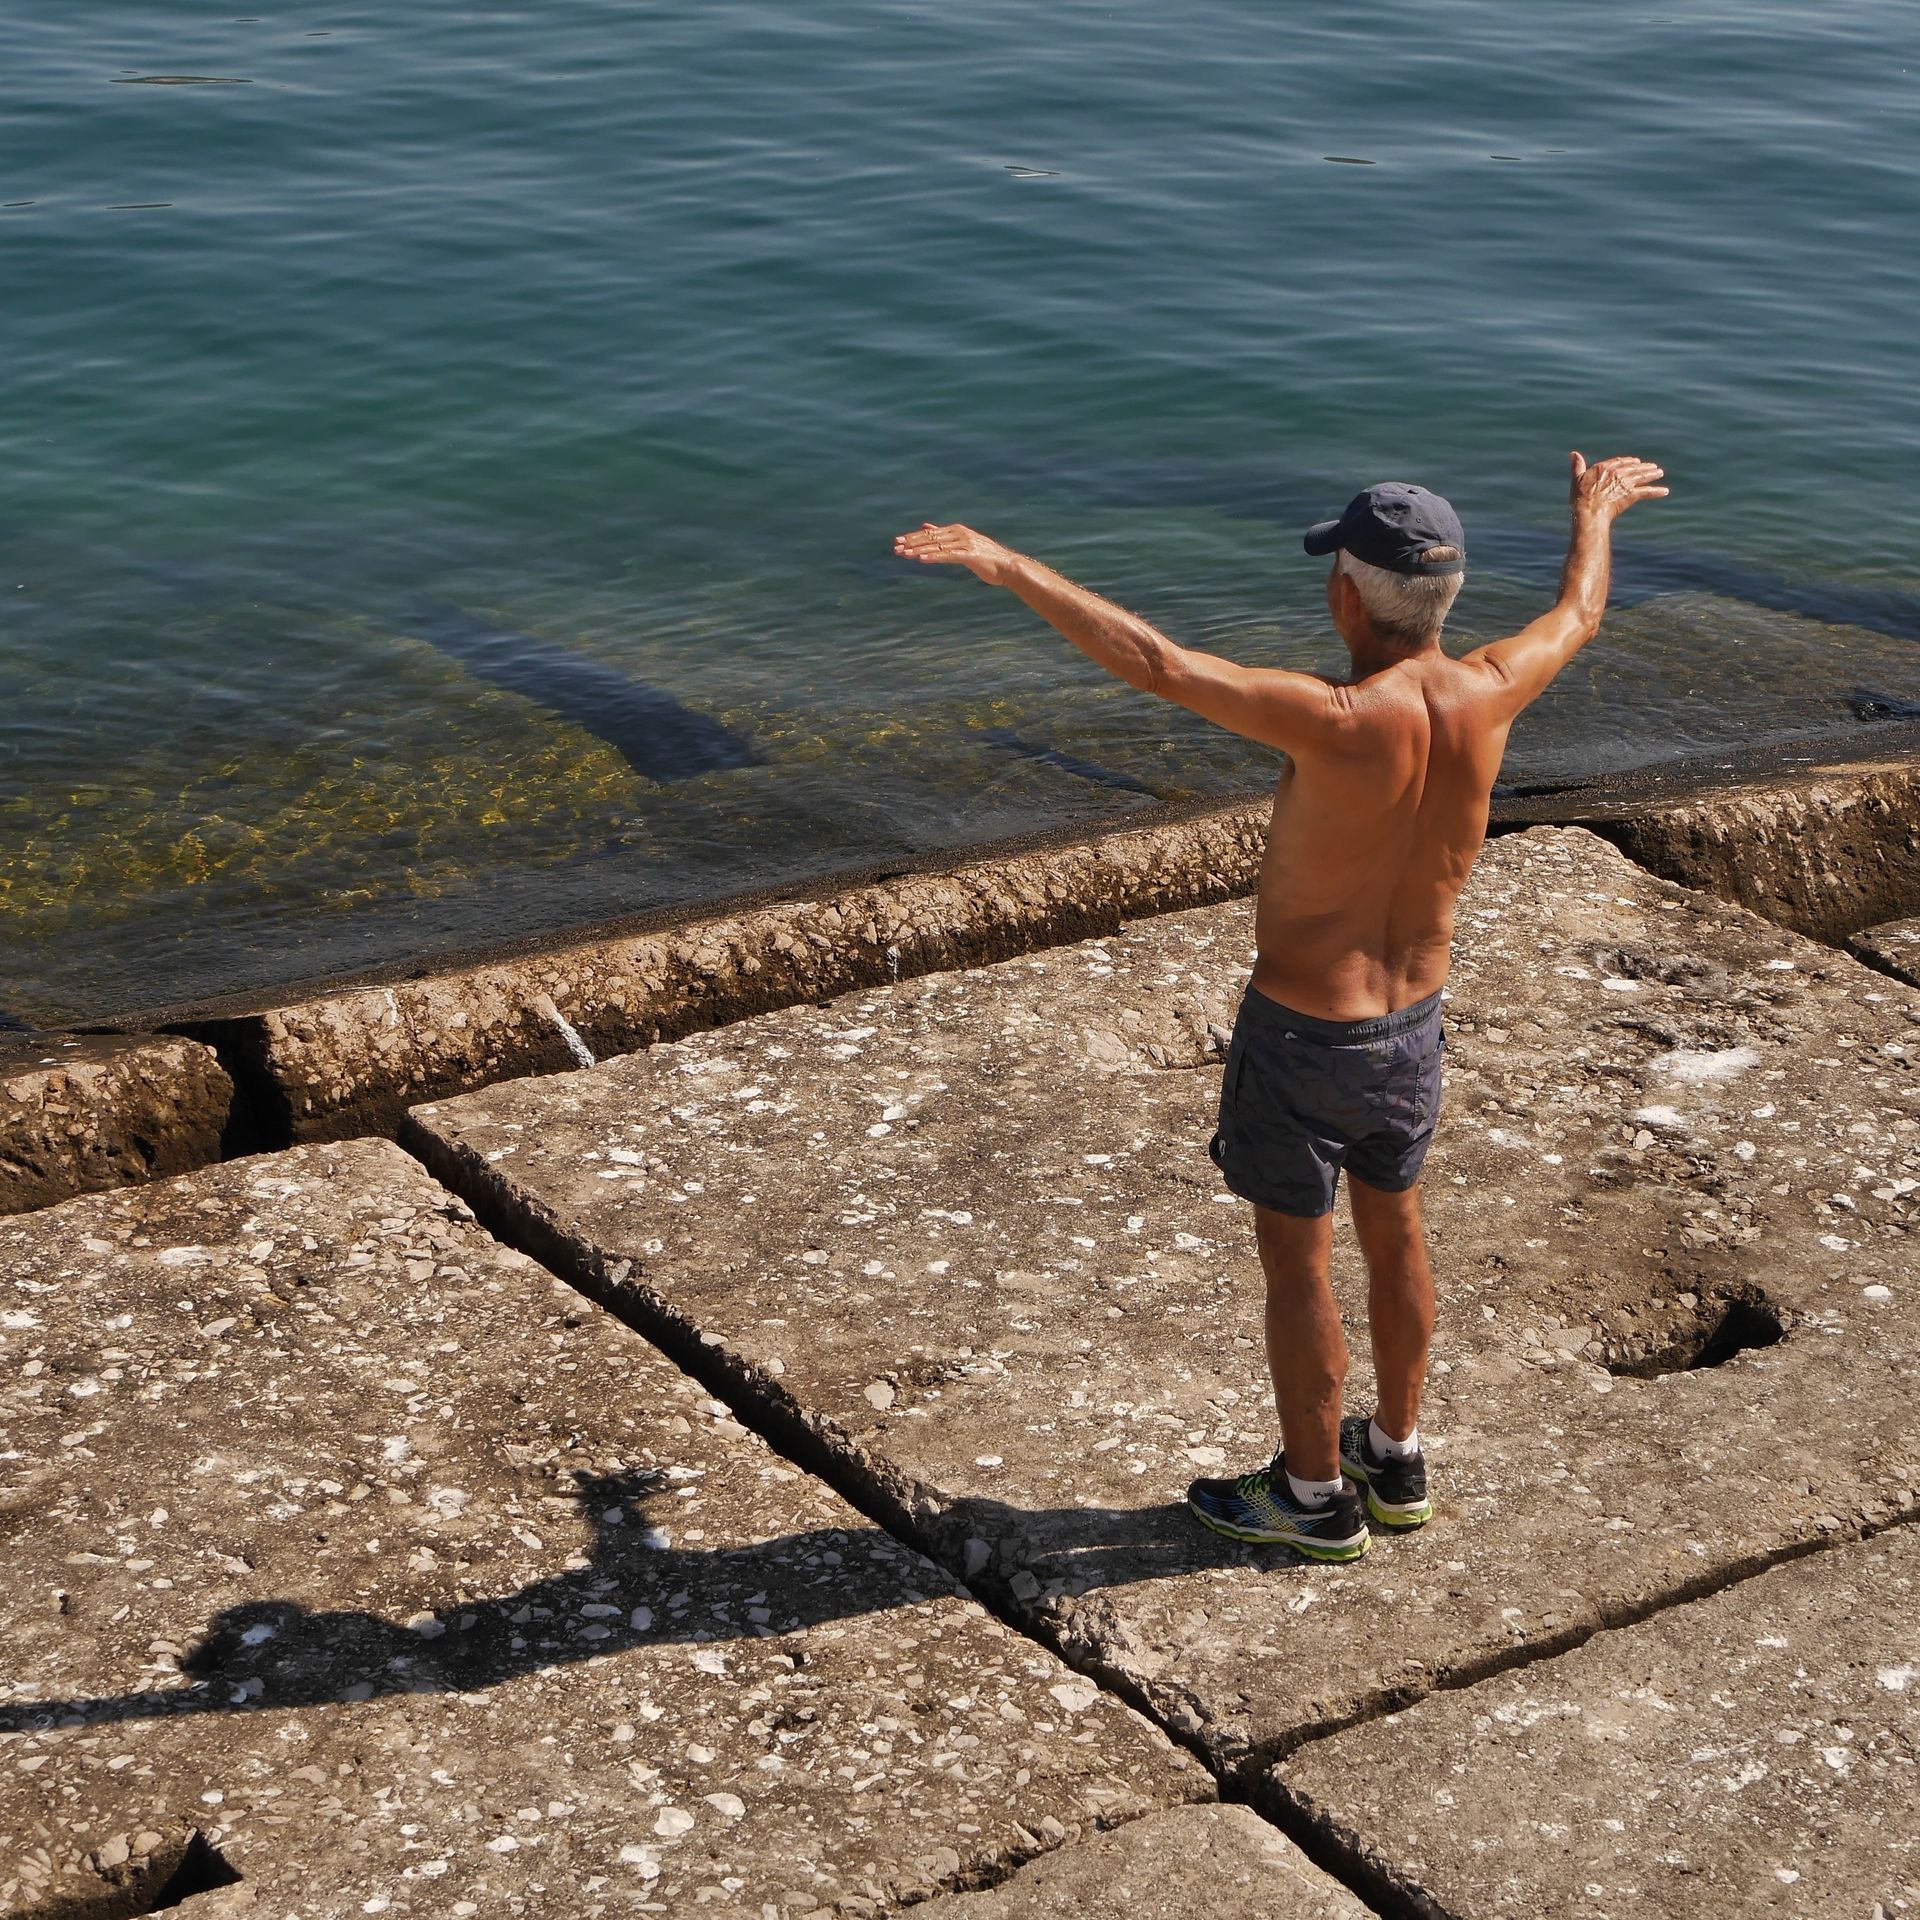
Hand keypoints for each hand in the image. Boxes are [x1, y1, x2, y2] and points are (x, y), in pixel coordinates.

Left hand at [892, 521, 1018, 585]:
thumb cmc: (984, 557)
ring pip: (937, 547)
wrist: (1007, 566)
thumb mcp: (962, 543)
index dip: (913, 538)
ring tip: (904, 555)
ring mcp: (965, 543)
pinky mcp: (969, 555)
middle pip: (931, 538)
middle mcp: (959, 534)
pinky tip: (922, 559)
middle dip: (912, 543)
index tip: (898, 542)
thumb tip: (926, 526)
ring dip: (919, 551)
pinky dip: (934, 557)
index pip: (930, 533)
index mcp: (956, 530)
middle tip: (896, 548)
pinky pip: (948, 556)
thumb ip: (943, 535)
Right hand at [1569, 451, 1668, 520]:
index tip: (1635, 461)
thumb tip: (1573, 453)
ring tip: (1660, 473)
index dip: (1628, 461)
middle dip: (1644, 467)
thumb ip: (1577, 466)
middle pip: (1634, 468)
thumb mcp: (1577, 479)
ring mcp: (1626, 483)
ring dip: (1652, 474)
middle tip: (1652, 467)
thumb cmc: (1580, 497)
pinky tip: (1665, 491)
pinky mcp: (1631, 495)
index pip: (1619, 461)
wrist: (1589, 511)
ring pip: (1642, 476)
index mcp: (1605, 468)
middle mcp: (1618, 473)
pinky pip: (1647, 492)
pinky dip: (1656, 491)